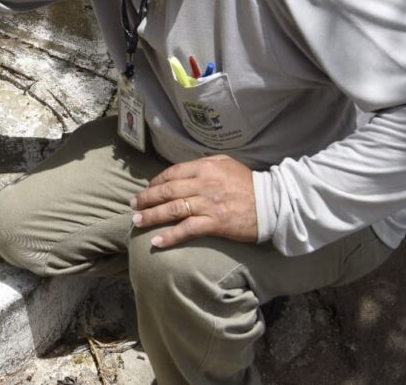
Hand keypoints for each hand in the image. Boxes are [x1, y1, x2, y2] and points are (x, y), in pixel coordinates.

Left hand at [130, 154, 257, 247]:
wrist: (272, 203)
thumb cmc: (248, 183)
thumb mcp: (226, 164)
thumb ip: (203, 164)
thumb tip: (183, 170)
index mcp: (205, 167)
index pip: (171, 174)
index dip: (155, 182)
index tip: (146, 190)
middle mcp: (203, 184)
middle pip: (167, 191)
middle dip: (146, 199)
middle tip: (133, 206)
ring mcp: (208, 204)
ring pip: (172, 209)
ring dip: (151, 216)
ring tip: (137, 222)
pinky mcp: (215, 223)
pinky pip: (186, 229)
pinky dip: (169, 236)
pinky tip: (156, 241)